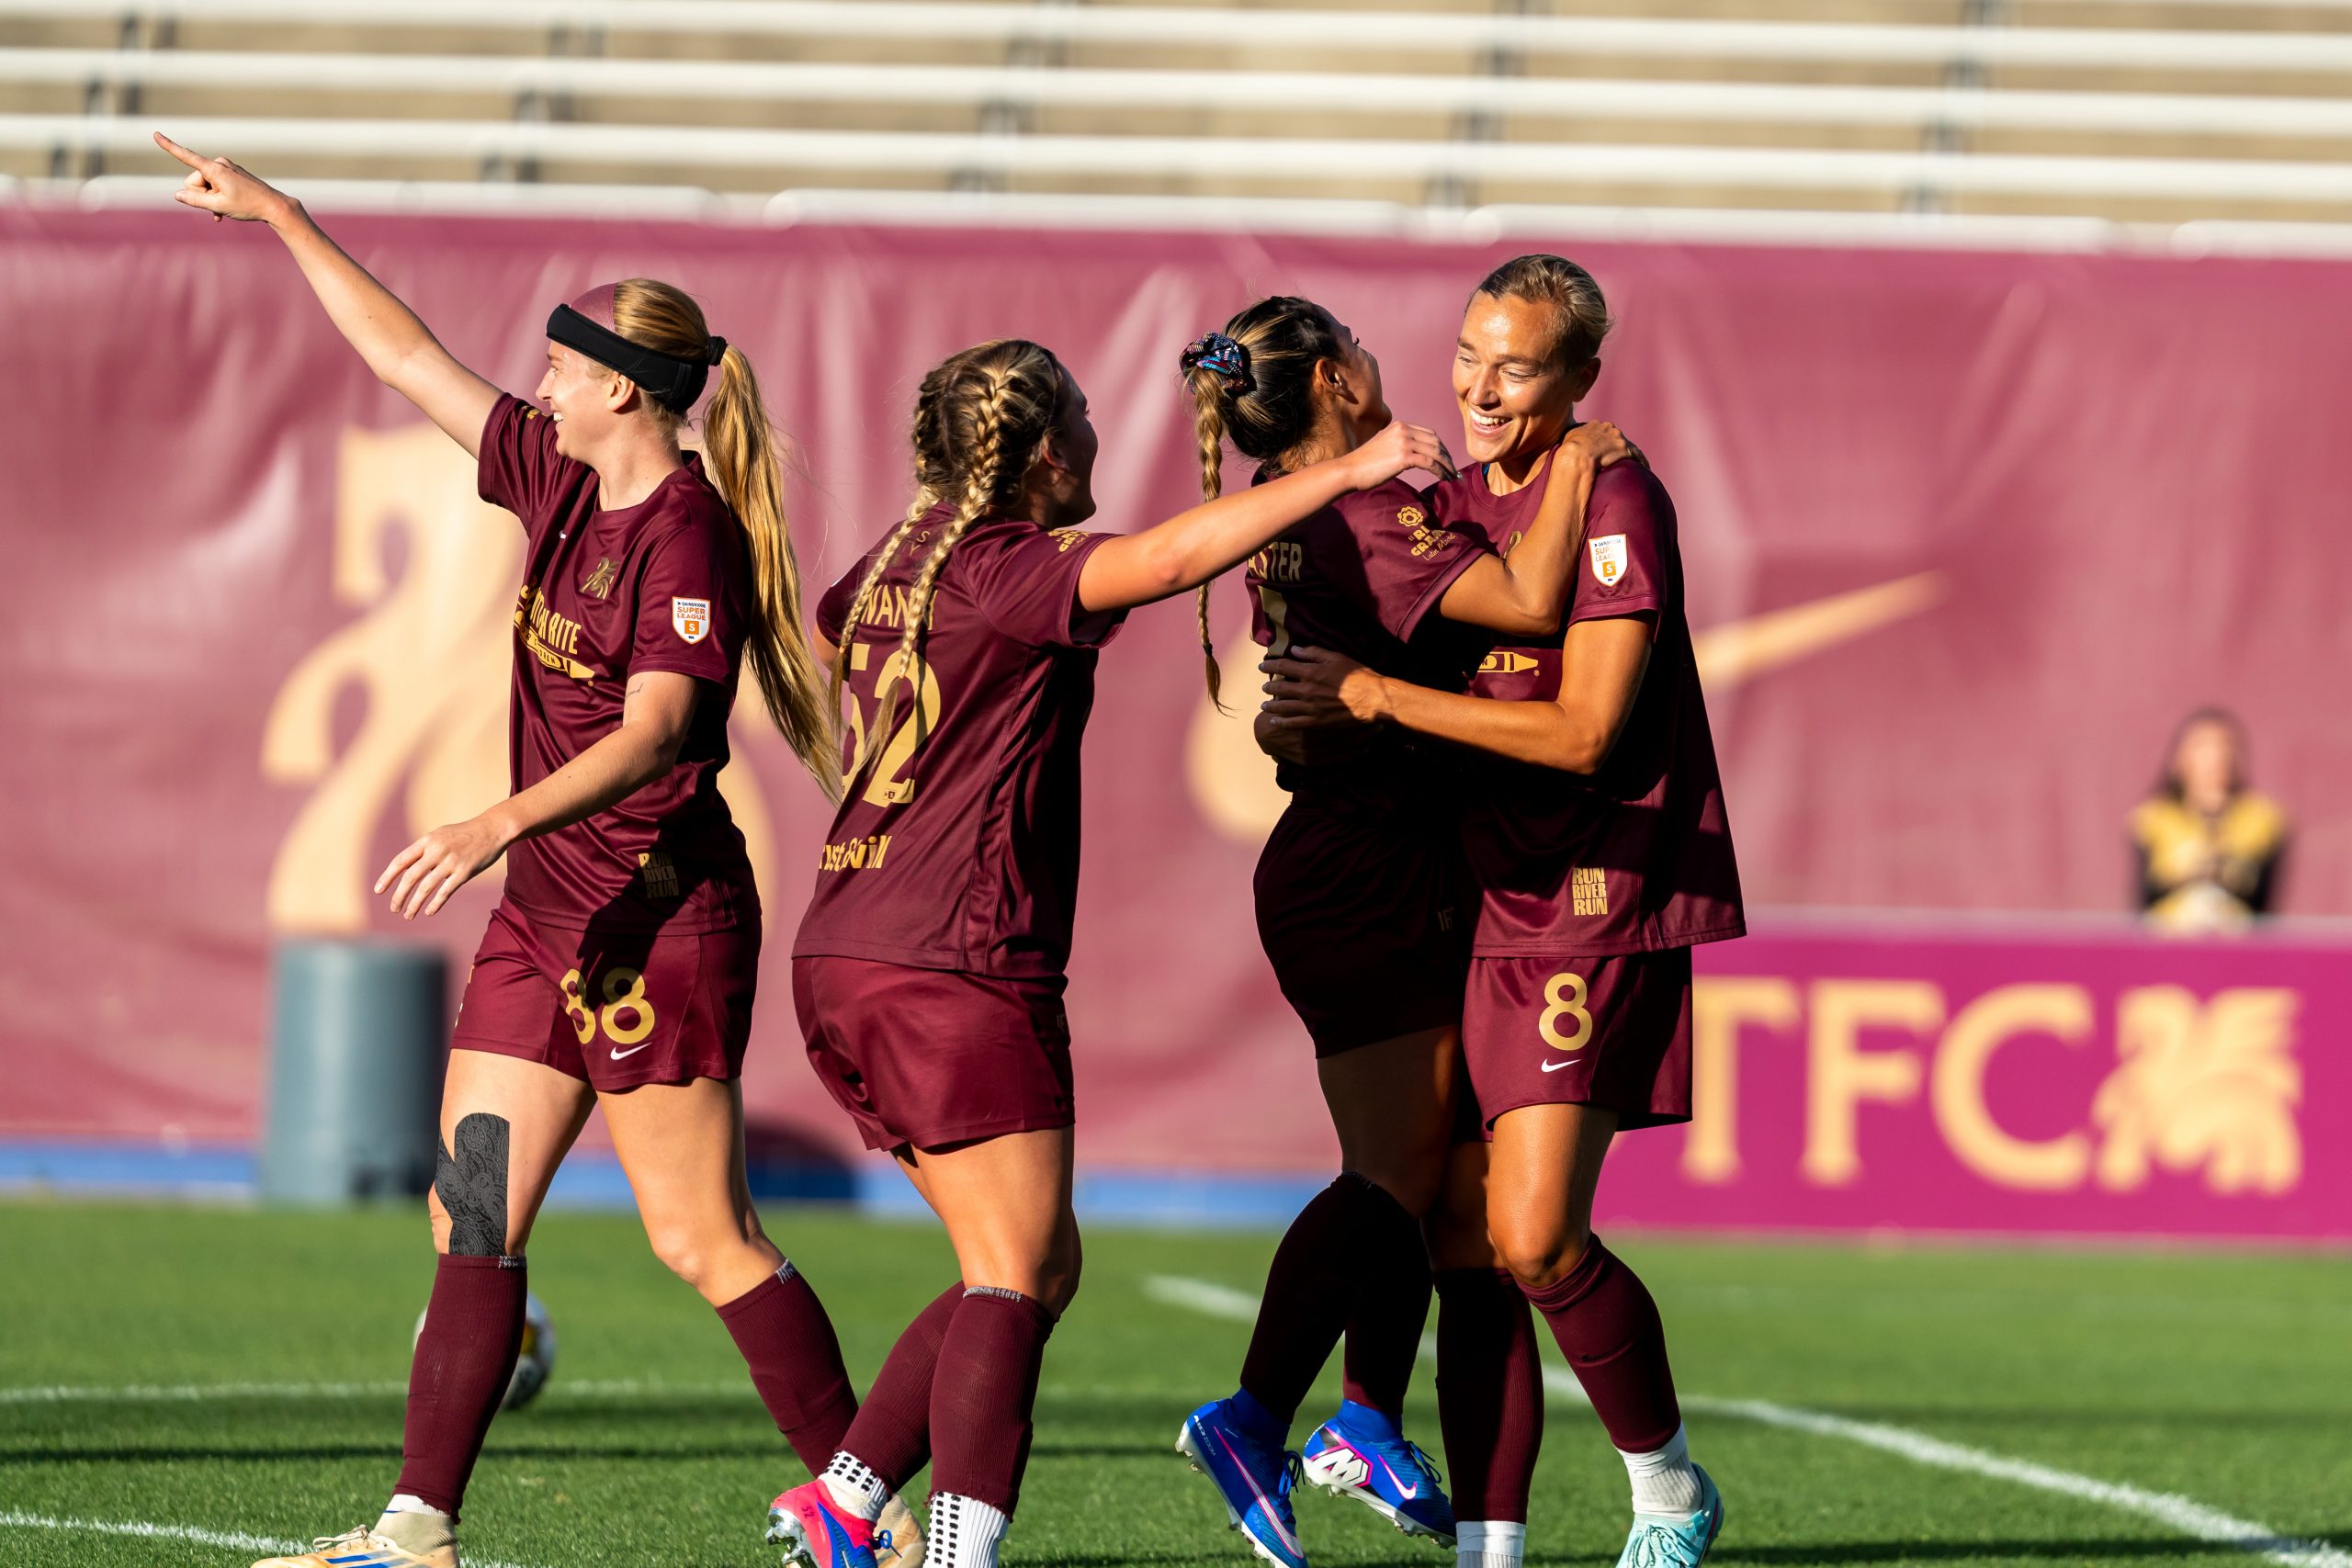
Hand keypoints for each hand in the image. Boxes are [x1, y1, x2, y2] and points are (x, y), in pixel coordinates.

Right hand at [155, 132, 296, 223]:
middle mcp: (219, 164)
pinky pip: (215, 186)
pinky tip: (222, 213)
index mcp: (214, 169)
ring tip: (224, 210)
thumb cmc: (248, 206)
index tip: (155, 134)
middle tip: (219, 206)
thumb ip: (195, 200)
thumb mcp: (218, 206)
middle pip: (194, 181)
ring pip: (205, 186)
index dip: (169, 146)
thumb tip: (178, 194)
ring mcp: (226, 169)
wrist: (274, 206)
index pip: (186, 156)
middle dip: (201, 195)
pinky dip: (216, 199)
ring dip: (210, 199)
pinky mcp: (231, 174)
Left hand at [375, 813, 515, 919]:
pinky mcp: (464, 872)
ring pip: (426, 888)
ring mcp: (451, 862)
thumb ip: (424, 850)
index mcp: (427, 841)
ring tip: (408, 915)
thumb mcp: (440, 835)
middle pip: (410, 877)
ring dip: (414, 904)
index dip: (387, 877)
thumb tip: (406, 867)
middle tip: (394, 909)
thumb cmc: (464, 834)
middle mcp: (436, 851)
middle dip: (399, 896)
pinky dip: (435, 904)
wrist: (492, 829)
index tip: (378, 891)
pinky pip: (445, 892)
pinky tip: (428, 912)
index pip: (400, 861)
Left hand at [1260, 645, 1390, 727]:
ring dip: (1271, 705)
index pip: (1283, 667)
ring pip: (1283, 707)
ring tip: (1264, 705)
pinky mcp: (1316, 722)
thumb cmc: (1357, 675)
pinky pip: (1293, 723)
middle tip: (1264, 687)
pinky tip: (1275, 722)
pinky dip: (1282, 723)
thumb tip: (1295, 649)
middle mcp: (1306, 690)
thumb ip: (1314, 654)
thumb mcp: (1336, 658)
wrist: (1371, 698)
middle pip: (1280, 688)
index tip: (1261, 666)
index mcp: (1310, 672)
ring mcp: (1309, 708)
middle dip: (1269, 687)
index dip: (1270, 666)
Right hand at [1343, 420, 1456, 489]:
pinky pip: (1430, 463)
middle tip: (1453, 470)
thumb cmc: (1364, 463)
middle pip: (1436, 441)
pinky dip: (1440, 471)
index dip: (1441, 447)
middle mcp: (1403, 430)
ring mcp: (1404, 442)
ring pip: (1435, 452)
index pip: (1429, 434)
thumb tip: (1413, 455)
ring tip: (1452, 476)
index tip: (1446, 460)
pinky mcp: (1403, 457)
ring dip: (1447, 465)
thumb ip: (1399, 445)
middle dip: (1447, 456)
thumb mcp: (1384, 445)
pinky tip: (1444, 478)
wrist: (1349, 470)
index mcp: (1400, 426)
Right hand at [1559, 419, 1640, 471]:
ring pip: (1628, 445)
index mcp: (1595, 425)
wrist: (1575, 457)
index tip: (1605, 449)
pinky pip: (1636, 455)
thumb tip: (1571, 441)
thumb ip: (1573, 436)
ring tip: (1634, 464)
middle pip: (1617, 436)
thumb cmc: (1568, 451)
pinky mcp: (1625, 449)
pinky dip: (1641, 461)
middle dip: (1617, 446)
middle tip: (1616, 458)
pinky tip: (1644, 468)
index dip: (1605, 440)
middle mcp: (1608, 428)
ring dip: (1630, 454)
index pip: (1604, 431)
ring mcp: (1617, 438)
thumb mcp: (1567, 438)